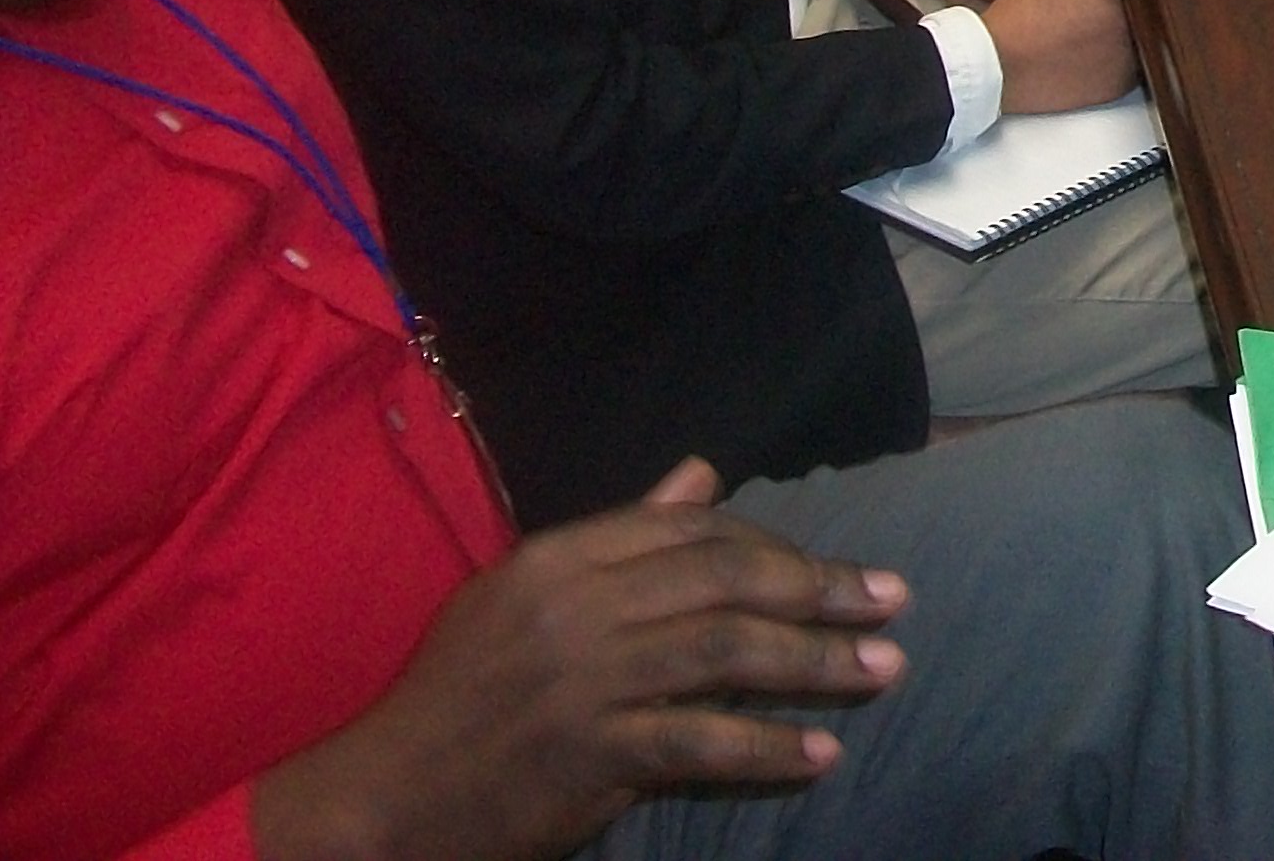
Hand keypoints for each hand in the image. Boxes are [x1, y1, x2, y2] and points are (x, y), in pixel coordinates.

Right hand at [251, 459, 907, 860]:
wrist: (381, 796)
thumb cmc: (457, 695)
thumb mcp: (522, 597)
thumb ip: (619, 537)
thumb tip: (702, 476)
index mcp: (557, 558)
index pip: (692, 531)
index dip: (774, 546)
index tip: (831, 569)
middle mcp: (573, 607)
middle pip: (723, 579)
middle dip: (820, 587)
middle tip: (892, 600)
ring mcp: (581, 680)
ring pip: (724, 652)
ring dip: (816, 661)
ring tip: (883, 669)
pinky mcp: (587, 753)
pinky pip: (699, 740)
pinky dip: (766, 746)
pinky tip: (818, 754)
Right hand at [980, 0, 1141, 112]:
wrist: (994, 67)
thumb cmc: (1013, 24)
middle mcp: (1122, 15)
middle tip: (1083, 7)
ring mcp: (1126, 51)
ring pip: (1134, 28)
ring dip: (1116, 27)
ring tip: (1084, 32)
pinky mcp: (1122, 80)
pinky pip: (1130, 61)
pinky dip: (1115, 57)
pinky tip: (1091, 54)